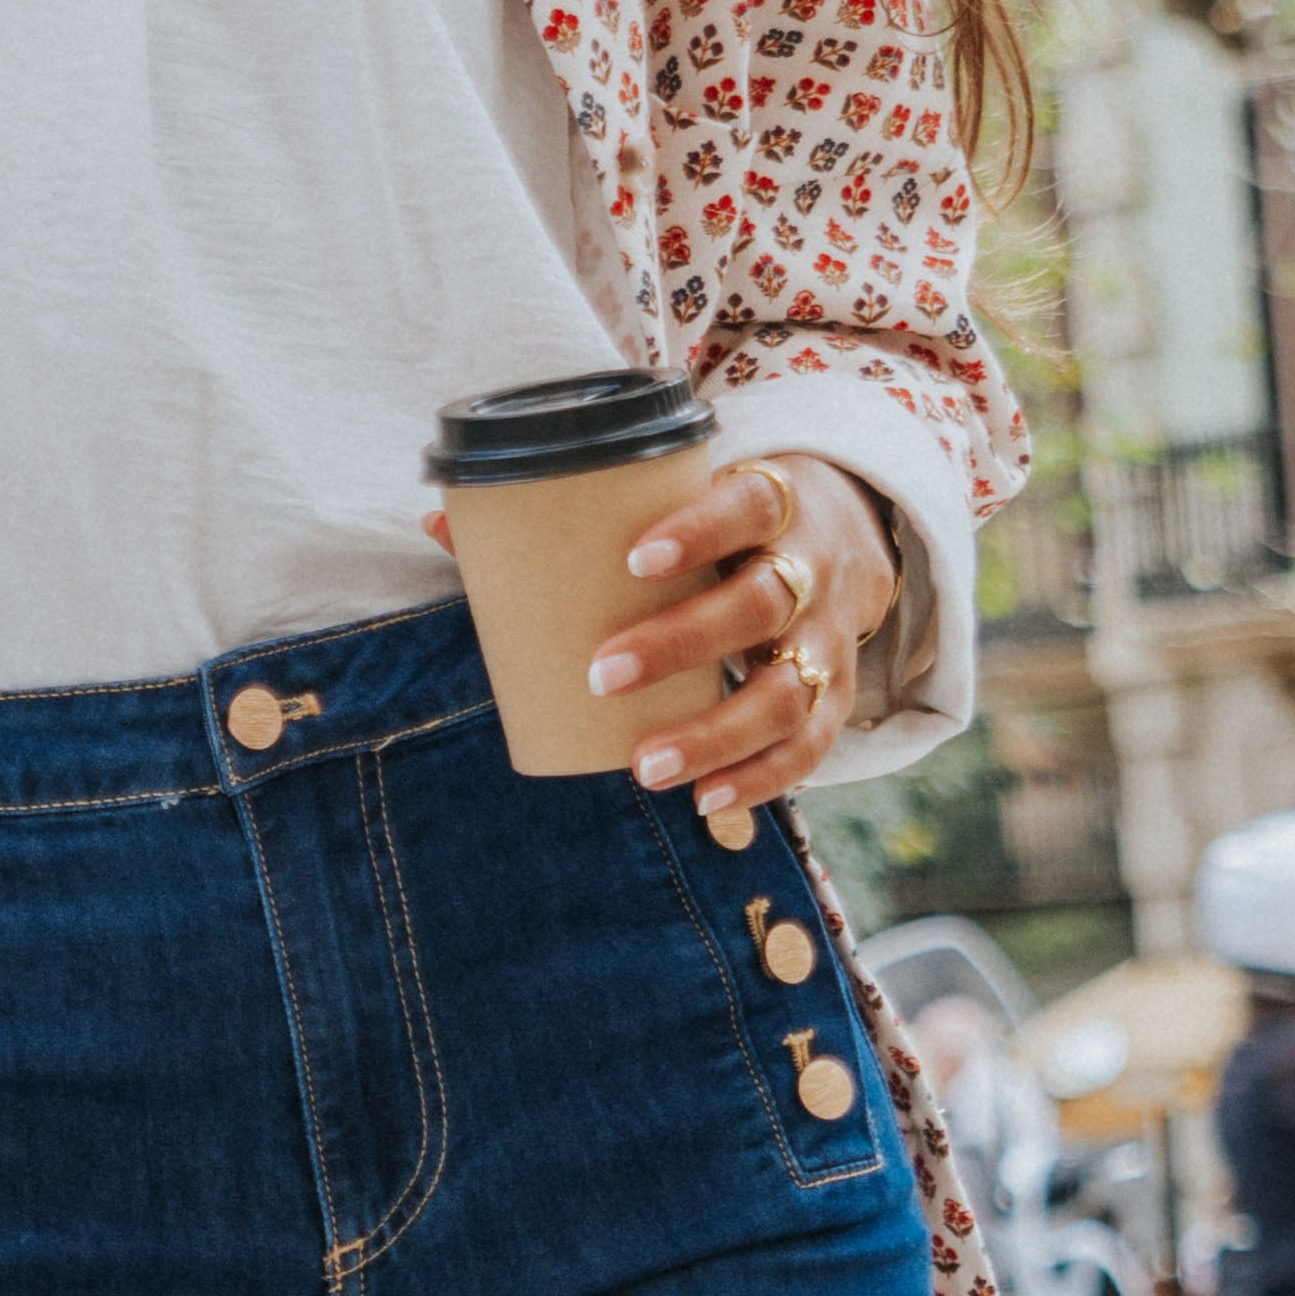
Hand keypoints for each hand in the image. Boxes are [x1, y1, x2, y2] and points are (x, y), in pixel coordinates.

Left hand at [592, 453, 898, 825]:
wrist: (844, 537)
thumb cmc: (732, 521)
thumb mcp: (692, 496)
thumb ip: (593, 514)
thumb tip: (451, 528)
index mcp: (775, 505)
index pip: (747, 508)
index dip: (699, 533)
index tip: (634, 560)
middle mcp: (812, 571)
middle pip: (761, 604)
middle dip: (682, 644)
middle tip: (602, 675)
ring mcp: (828, 639)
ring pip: (787, 691)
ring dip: (715, 735)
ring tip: (645, 766)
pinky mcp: (835, 696)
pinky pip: (809, 746)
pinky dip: (759, 778)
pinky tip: (705, 799)